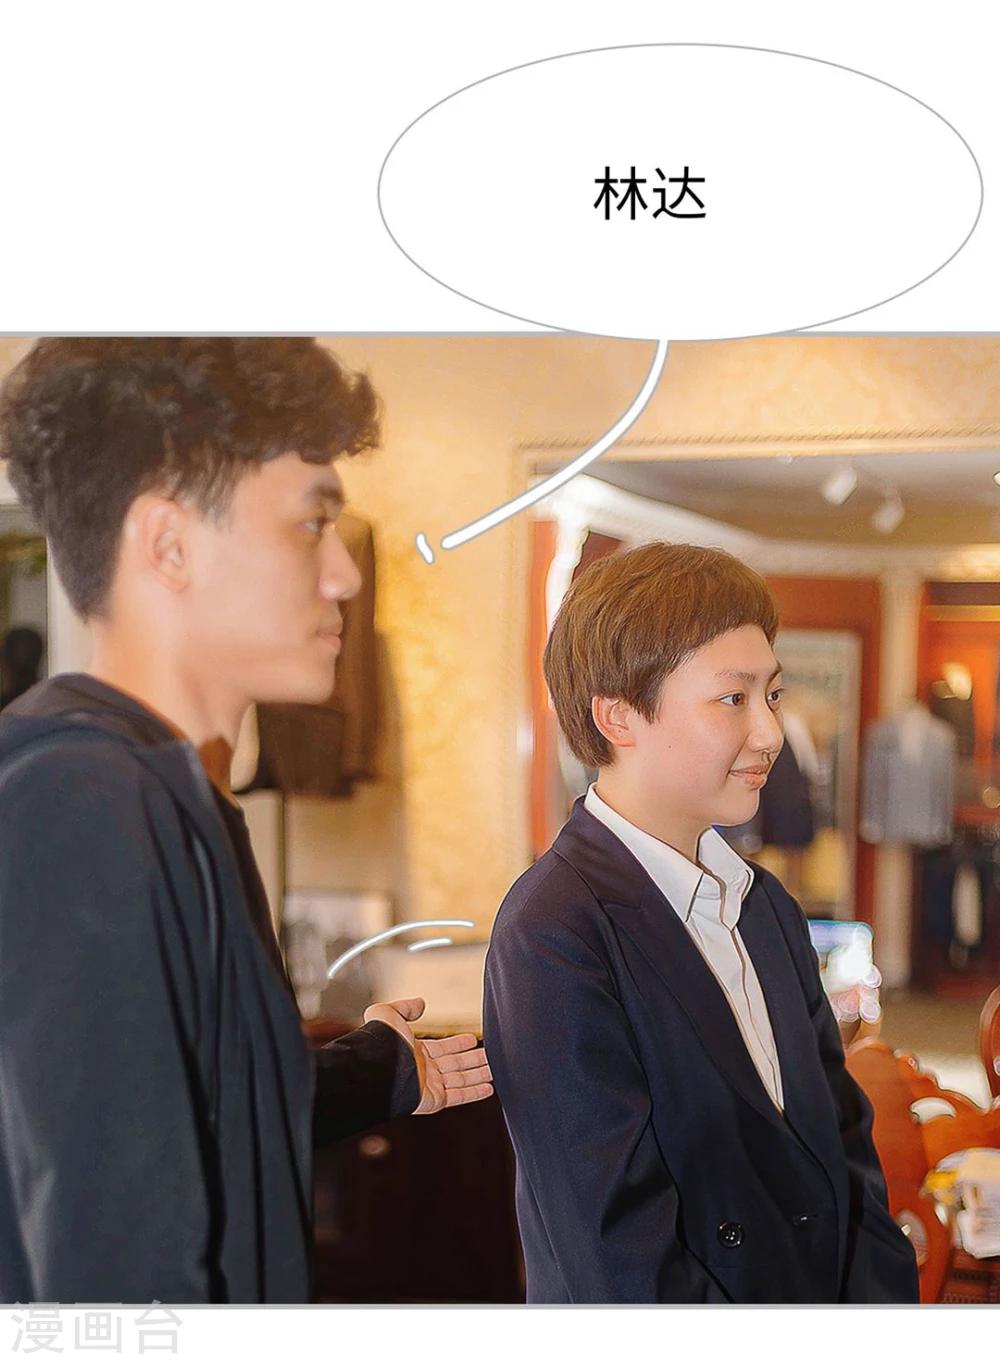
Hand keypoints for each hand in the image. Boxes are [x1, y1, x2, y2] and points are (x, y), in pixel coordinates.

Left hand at [363, 996, 493, 1115]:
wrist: (377, 1069)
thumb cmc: (380, 1043)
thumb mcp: (388, 1014)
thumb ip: (405, 1007)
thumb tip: (420, 1003)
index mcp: (415, 1051)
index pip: (442, 1047)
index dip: (458, 1043)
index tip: (472, 1040)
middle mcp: (424, 1069)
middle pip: (455, 1063)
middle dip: (474, 1059)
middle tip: (491, 1056)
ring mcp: (430, 1085)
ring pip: (461, 1078)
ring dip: (479, 1074)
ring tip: (496, 1070)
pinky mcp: (434, 1100)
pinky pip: (459, 1095)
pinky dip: (475, 1092)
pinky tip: (489, 1088)